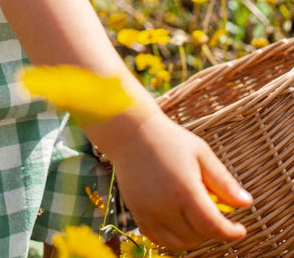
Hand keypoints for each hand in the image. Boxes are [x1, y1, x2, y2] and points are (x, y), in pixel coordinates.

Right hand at [108, 111, 252, 251]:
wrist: (131, 132)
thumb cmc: (169, 139)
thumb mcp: (201, 153)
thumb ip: (223, 181)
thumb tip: (246, 203)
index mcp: (185, 190)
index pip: (213, 227)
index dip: (230, 232)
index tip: (239, 230)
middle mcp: (165, 206)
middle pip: (198, 236)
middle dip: (212, 229)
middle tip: (213, 210)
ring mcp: (149, 212)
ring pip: (179, 243)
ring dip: (193, 236)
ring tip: (196, 214)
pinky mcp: (137, 213)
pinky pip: (158, 239)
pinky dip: (172, 237)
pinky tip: (178, 220)